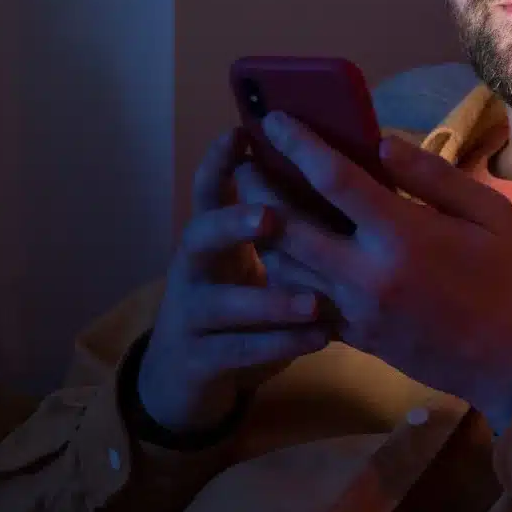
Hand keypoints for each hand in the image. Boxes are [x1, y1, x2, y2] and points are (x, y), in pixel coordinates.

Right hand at [134, 129, 336, 434]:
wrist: (184, 378)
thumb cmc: (236, 306)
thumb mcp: (249, 261)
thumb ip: (276, 226)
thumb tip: (326, 172)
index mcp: (210, 238)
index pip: (208, 190)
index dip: (218, 162)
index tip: (240, 134)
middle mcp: (192, 269)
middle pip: (199, 236)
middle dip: (232, 223)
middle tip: (270, 217)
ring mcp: (189, 315)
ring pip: (221, 303)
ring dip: (268, 299)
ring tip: (314, 301)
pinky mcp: (199, 358)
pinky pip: (238, 350)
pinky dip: (279, 344)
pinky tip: (319, 340)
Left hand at [244, 111, 511, 432]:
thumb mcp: (490, 214)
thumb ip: (433, 176)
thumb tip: (381, 142)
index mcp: (403, 236)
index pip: (333, 180)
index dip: (298, 145)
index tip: (275, 121)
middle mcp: (367, 274)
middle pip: (286, 225)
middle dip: (257, 190)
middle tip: (244, 163)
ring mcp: (355, 311)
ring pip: (284, 268)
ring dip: (262, 233)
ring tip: (254, 204)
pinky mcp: (354, 337)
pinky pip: (301, 303)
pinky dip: (285, 274)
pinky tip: (284, 253)